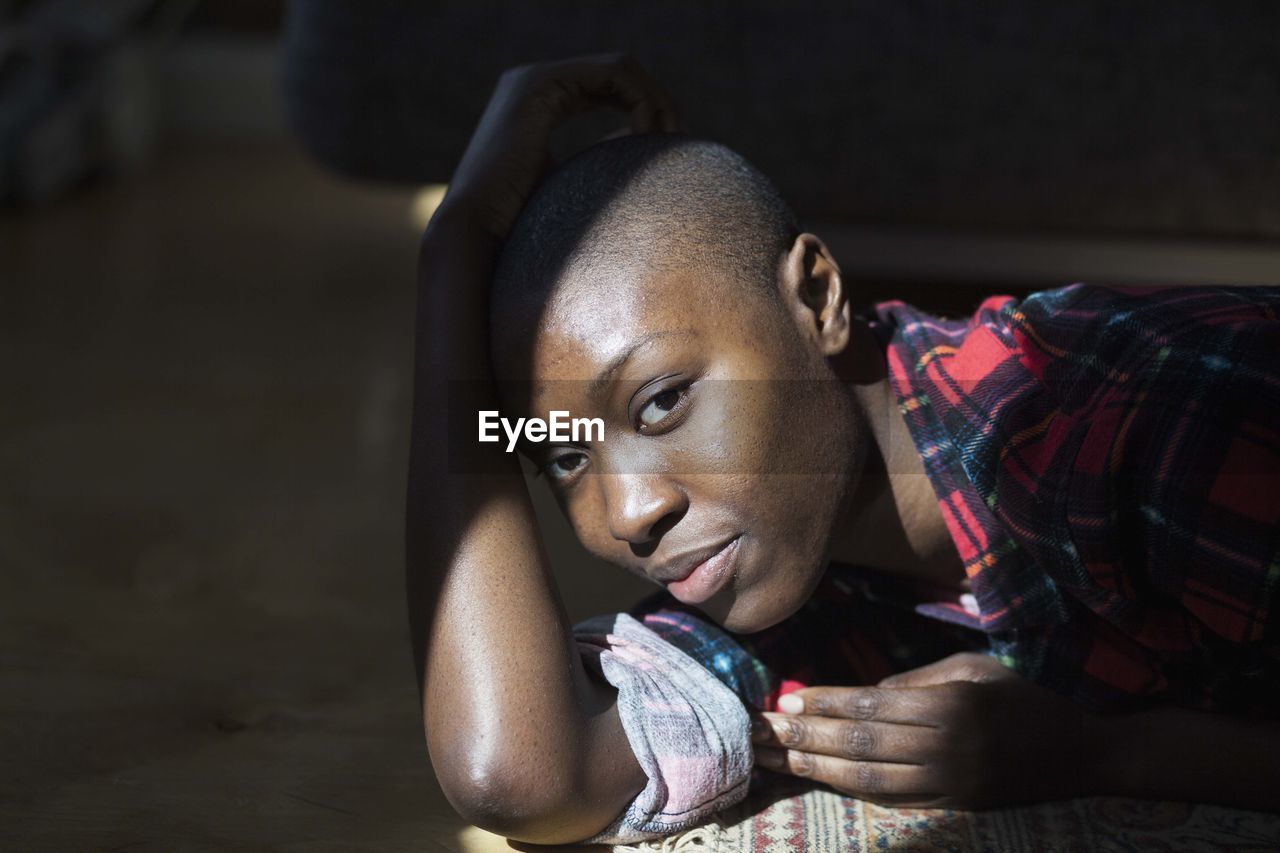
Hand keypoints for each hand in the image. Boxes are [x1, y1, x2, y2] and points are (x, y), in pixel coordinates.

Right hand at [442, 53, 680, 241]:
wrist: (480, 237)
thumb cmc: (526, 230)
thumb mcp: (577, 188)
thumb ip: (603, 160)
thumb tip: (635, 145)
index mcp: (543, 102)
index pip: (613, 88)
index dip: (650, 112)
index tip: (672, 151)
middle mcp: (537, 83)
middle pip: (622, 74)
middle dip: (658, 104)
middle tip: (680, 142)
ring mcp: (536, 79)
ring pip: (622, 69)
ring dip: (655, 102)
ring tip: (667, 143)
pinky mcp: (540, 84)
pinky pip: (614, 74)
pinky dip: (642, 100)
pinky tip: (646, 137)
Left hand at [750, 652, 1100, 808]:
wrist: (1081, 754)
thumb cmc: (1023, 698)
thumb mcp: (973, 670)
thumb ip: (917, 680)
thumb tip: (862, 691)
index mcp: (949, 704)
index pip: (871, 706)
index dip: (825, 705)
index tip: (788, 702)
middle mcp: (946, 745)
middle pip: (861, 744)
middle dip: (808, 738)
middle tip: (765, 733)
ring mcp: (951, 782)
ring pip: (870, 779)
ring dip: (819, 770)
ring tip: (781, 760)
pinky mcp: (955, 806)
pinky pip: (895, 800)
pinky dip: (855, 792)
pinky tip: (824, 782)